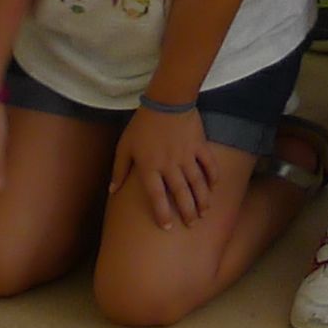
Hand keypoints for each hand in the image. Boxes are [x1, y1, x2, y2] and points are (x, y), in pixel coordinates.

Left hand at [110, 104, 217, 230]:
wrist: (166, 100)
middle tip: (192, 223)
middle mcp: (169, 165)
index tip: (167, 227)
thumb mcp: (124, 146)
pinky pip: (209, 164)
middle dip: (187, 211)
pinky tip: (214, 187)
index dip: (162, 213)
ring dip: (202, 199)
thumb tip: (112, 190)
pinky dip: (213, 176)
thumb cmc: (142, 124)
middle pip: (181, 193)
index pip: (157, 196)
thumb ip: (119, 170)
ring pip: (197, 183)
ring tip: (204, 212)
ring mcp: (187, 156)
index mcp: (150, 167)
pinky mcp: (199, 146)